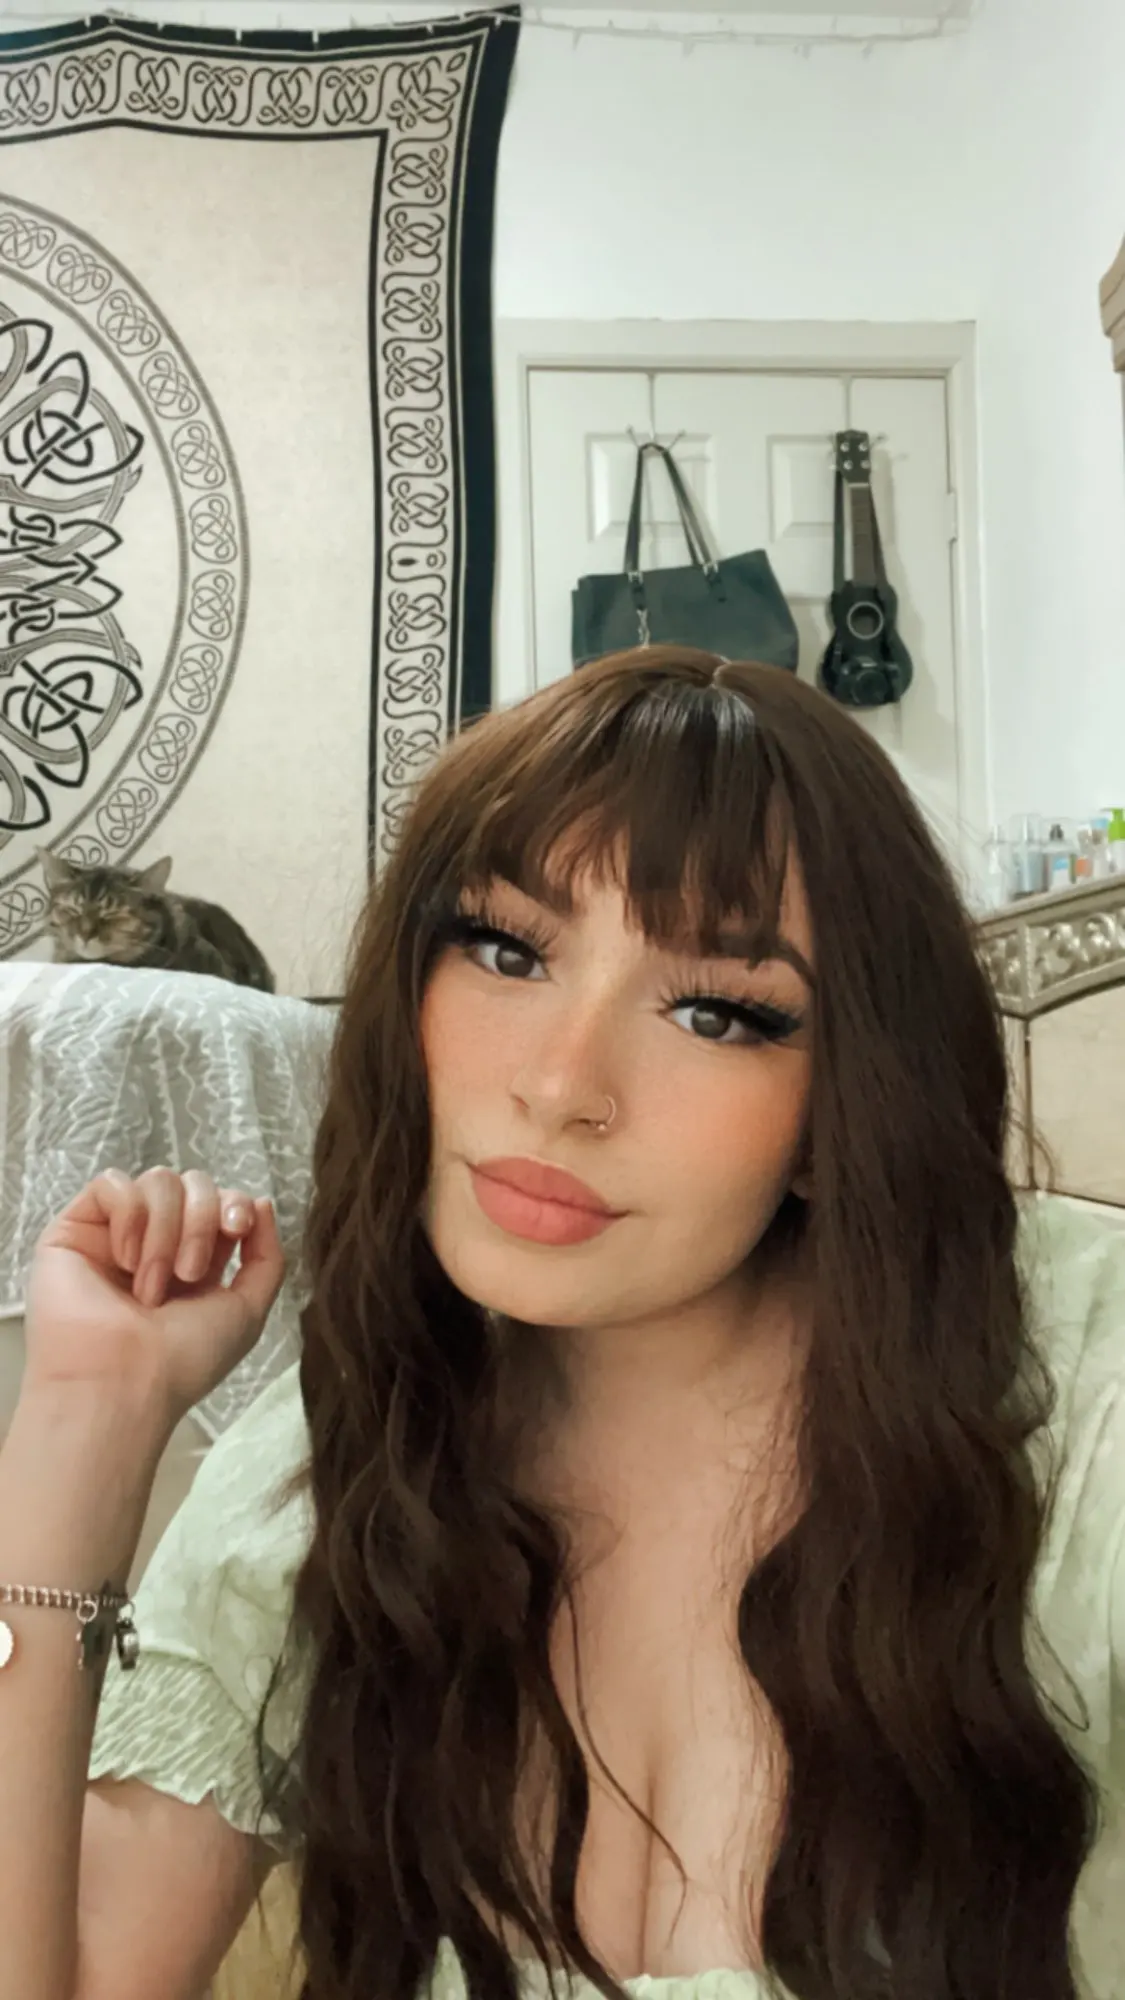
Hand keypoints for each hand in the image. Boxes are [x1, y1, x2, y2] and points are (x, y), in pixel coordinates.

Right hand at [22, 1167, 286, 1432]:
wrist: (124, 1383)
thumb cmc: (183, 1360)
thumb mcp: (247, 1311)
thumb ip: (266, 1256)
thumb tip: (262, 1200)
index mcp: (194, 1258)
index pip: (221, 1199)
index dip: (234, 1203)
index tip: (237, 1228)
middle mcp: (156, 1241)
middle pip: (193, 1183)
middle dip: (202, 1220)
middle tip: (190, 1272)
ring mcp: (114, 1233)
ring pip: (157, 1181)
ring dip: (166, 1231)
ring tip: (151, 1287)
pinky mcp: (75, 1229)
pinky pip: (111, 1183)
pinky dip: (129, 1217)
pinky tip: (124, 1260)